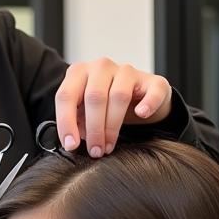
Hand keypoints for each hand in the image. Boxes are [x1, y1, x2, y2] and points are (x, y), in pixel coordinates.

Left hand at [54, 59, 172, 156]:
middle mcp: (101, 67)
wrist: (137, 95)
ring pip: (118, 96)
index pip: (66, 95)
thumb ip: (76, 121)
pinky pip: (152, 92)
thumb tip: (73, 140)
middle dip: (93, 129)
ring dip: (112, 126)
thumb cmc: (104, 104)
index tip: (71, 145)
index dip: (66, 122)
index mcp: (78, 72)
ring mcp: (127, 71)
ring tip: (109, 146)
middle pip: (94, 97)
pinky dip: (148, 104)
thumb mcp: (83, 111)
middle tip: (95, 151)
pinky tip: (141, 114)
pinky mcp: (153, 81)